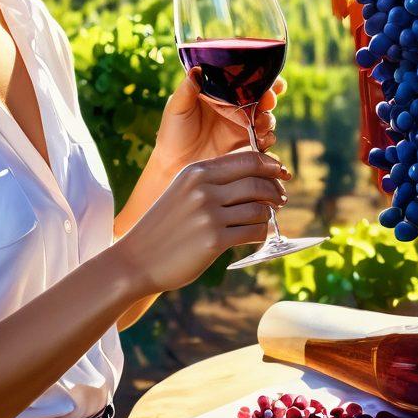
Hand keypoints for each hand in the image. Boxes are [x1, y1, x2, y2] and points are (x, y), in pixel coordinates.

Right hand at [116, 149, 287, 293]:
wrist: (137, 257)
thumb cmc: (164, 224)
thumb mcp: (182, 191)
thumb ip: (212, 180)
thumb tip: (255, 176)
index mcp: (195, 171)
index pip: (247, 159)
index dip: (270, 165)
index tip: (281, 173)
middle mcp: (203, 189)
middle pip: (257, 182)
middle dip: (275, 190)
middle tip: (280, 199)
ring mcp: (208, 214)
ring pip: (259, 209)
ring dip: (270, 214)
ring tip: (267, 219)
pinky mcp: (214, 240)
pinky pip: (253, 233)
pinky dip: (262, 234)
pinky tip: (257, 235)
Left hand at [149, 67, 286, 178]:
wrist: (175, 165)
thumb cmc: (173, 133)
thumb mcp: (177, 108)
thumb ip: (187, 89)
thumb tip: (196, 70)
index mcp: (219, 91)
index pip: (243, 79)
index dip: (260, 76)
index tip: (270, 78)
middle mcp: (234, 106)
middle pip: (260, 96)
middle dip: (269, 96)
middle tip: (268, 101)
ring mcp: (242, 125)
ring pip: (266, 116)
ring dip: (269, 118)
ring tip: (262, 124)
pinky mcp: (246, 144)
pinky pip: (265, 139)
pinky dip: (268, 138)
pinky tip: (262, 140)